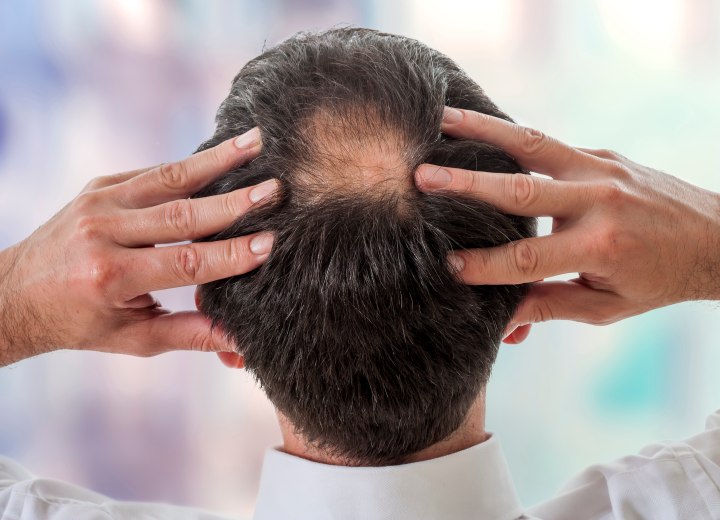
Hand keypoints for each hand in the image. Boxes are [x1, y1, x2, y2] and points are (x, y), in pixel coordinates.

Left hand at [0, 128, 277, 365]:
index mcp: (109, 277)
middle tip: (274, 188)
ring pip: (168, 178)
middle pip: (179, 214)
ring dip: (216, 160)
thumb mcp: (132, 338)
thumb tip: (241, 346)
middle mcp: (101, 233)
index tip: (269, 243)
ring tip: (255, 141)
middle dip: (232, 202)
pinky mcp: (99, 185)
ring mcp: (98, 202)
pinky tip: (224, 151)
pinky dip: (192, 164)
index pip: (183, 263)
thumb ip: (189, 335)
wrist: (15, 292)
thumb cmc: (79, 321)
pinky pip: (153, 173)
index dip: (229, 255)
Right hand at [416, 107, 719, 339]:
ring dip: (483, 131)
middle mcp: (599, 200)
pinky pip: (548, 144)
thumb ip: (550, 307)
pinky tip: (476, 129)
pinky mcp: (600, 154)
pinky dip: (509, 137)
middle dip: (468, 185)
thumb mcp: (606, 306)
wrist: (715, 236)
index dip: (485, 266)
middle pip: (522, 191)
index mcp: (601, 246)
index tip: (447, 268)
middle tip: (423, 177)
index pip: (528, 258)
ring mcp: (600, 168)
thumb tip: (501, 324)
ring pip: (532, 144)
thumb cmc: (657, 278)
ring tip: (442, 120)